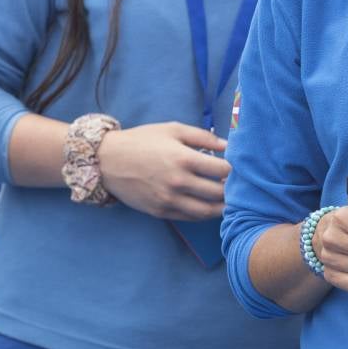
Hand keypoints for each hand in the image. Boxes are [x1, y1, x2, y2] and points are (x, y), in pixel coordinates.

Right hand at [97, 122, 229, 220]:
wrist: (108, 160)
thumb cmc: (142, 140)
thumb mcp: (173, 129)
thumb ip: (203, 137)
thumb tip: (229, 145)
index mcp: (184, 159)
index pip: (222, 170)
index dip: (235, 170)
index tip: (239, 168)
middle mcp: (178, 182)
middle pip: (218, 193)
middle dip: (232, 190)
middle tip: (239, 186)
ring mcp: (169, 200)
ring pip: (206, 211)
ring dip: (222, 207)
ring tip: (230, 201)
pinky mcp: (160, 211)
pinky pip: (190, 218)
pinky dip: (204, 214)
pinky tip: (210, 207)